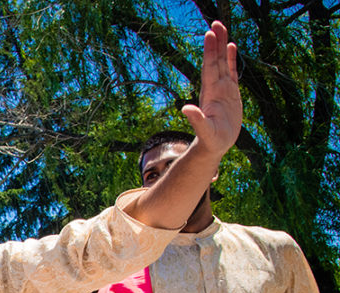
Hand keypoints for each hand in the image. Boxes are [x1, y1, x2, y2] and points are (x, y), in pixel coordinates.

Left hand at [182, 21, 240, 157]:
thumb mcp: (204, 130)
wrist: (214, 146)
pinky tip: (230, 47)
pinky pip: (231, 72)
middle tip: (216, 22)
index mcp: (209, 92)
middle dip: (215, 42)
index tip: (209, 34)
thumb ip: (196, 119)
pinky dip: (230, 59)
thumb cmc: (210, 140)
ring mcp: (223, 88)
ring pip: (222, 62)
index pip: (209, 67)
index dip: (209, 51)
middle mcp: (215, 87)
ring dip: (222, 46)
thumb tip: (185, 109)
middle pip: (215, 60)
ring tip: (222, 28)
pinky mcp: (231, 92)